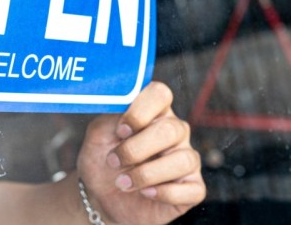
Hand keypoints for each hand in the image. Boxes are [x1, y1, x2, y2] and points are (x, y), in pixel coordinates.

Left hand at [76, 82, 204, 224]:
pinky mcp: (193, 188)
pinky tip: (145, 193)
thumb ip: (110, 117)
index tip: (120, 130)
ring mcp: (187, 159)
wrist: (101, 196)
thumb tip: (122, 106)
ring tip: (123, 182)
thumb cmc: (102, 159)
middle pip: (171, 129)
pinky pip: (193, 189)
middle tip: (113, 161)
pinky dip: (164, 193)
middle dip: (136, 149)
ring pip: (183, 160)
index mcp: (153, 112)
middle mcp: (175, 131)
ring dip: (146, 174)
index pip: (160, 94)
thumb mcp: (97, 136)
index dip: (140, 111)